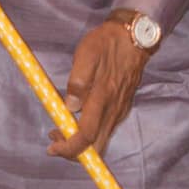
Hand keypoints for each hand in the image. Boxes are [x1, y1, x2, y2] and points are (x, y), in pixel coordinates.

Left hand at [49, 14, 148, 160]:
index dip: (69, 148)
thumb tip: (70, 106)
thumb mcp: (87, 54)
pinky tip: (78, 118)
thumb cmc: (107, 43)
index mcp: (103, 98)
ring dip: (80, 141)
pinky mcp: (122, 107)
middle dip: (74, 151)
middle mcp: (113, 110)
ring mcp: (120, 110)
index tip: (52, 147)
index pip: (86, 136)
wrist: (135, 36)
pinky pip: (105, 129)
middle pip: (95, 147)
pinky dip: (90, 132)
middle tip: (55, 140)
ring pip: (101, 140)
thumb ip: (78, 81)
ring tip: (60, 127)